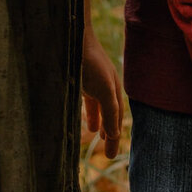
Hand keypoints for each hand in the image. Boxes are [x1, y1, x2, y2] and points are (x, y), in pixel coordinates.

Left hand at [81, 27, 123, 158]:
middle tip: (109, 149)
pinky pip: (88, 99)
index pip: (116, 117)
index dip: (115, 136)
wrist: (74, 37)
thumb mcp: (104, 90)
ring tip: (99, 134)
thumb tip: (114, 134)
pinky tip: (84, 117)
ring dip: (101, 121)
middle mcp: (106, 84)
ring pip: (99, 106)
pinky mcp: (80, 78)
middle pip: (110, 112)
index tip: (111, 154)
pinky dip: (89, 111)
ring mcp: (93, 81)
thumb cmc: (90, 63)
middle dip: (111, 130)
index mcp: (114, 88)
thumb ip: (109, 112)